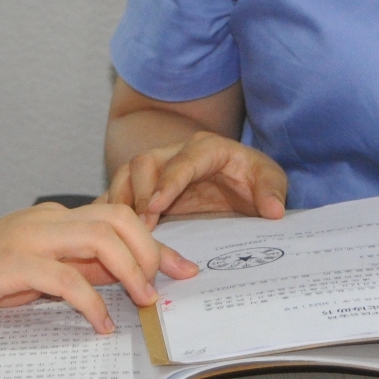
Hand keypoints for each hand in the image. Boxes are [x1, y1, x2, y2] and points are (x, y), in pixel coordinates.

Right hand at [0, 202, 197, 334]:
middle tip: (166, 286)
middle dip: (152, 251)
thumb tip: (119, 276)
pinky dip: (91, 302)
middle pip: (118, 219)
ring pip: (99, 238)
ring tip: (142, 301)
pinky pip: (65, 278)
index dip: (155, 243)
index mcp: (53, 218)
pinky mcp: (12, 264)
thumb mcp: (31, 268)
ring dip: (130, 270)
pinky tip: (100, 323)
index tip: (182, 269)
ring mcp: (29, 237)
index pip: (117, 218)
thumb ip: (72, 265)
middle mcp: (46, 220)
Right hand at [105, 131, 288, 227]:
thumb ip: (272, 191)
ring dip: (121, 200)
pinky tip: (104, 229)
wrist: (242, 181)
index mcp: (208, 149)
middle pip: (145, 161)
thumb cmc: (253, 178)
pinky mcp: (147, 186)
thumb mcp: (270, 180)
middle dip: (138, 192)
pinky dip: (111, 208)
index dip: (167, 183)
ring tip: (121, 230)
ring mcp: (158, 169)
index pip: (184, 161)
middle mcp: (177, 153)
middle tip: (140, 225)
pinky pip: (121, 191)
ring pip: (127, 174)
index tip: (155, 207)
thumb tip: (273, 210)